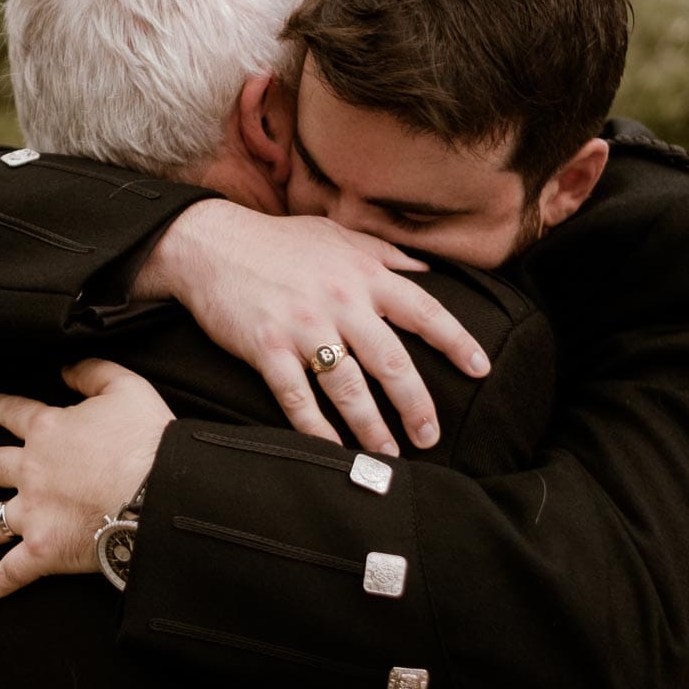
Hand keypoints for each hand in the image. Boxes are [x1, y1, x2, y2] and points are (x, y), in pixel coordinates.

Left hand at [0, 359, 172, 603]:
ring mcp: (33, 513)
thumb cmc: (146, 439)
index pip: (15, 414)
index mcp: (48, 430)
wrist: (157, 492)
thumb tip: (66, 368)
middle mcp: (31, 470)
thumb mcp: (126, 388)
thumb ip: (93, 372)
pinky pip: (10, 571)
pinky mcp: (42, 551)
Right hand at [134, 200, 488, 454]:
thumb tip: (428, 270)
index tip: (480, 369)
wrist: (208, 242)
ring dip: (371, 427)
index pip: (423, 310)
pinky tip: (332, 452)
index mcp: (363, 275)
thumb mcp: (336, 234)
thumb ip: (385, 254)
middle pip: (391, 361)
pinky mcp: (266, 348)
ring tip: (387, 455)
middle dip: (415, 404)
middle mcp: (340, 301)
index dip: (455, 341)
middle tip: (430, 435)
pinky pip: (297, 398)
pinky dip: (316, 430)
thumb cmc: (276, 240)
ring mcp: (302, 327)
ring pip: (348, 387)